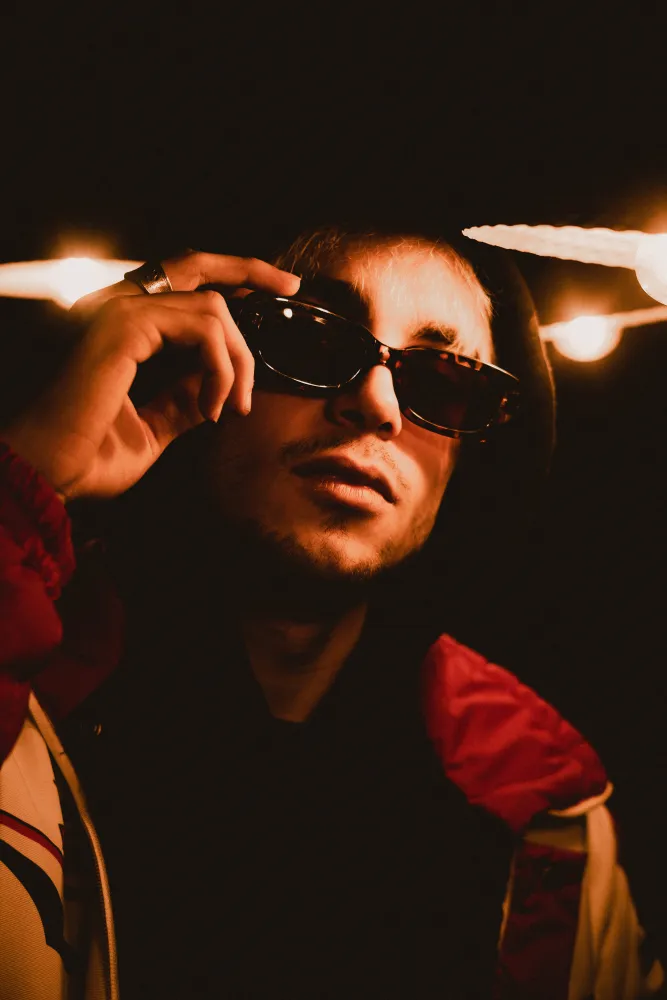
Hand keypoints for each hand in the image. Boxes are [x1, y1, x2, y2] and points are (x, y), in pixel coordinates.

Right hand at [1, 253, 299, 500]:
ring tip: (231, 408)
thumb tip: (222, 382)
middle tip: (293, 287)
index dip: (232, 279)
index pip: (185, 284)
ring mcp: (120, 310)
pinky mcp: (127, 324)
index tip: (278, 291)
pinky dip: (222, 369)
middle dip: (252, 271)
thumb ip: (187, 397)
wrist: (51, 473)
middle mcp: (119, 307)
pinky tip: (214, 407)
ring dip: (237, 361)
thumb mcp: (157, 425)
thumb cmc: (90, 456)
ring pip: (212, 309)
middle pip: (199, 266)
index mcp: (124, 327)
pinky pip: (203, 329)